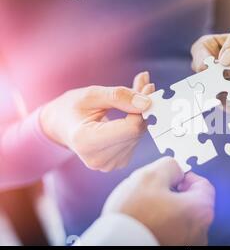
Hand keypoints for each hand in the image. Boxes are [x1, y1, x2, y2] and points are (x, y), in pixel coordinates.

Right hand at [40, 72, 154, 171]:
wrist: (60, 126)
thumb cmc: (72, 107)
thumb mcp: (92, 94)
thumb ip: (119, 96)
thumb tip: (146, 102)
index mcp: (86, 141)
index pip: (131, 129)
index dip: (142, 107)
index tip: (148, 87)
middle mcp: (98, 158)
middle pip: (136, 132)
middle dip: (143, 107)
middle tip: (143, 84)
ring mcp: (109, 165)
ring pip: (139, 135)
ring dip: (141, 114)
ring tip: (131, 97)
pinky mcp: (118, 163)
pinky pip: (136, 140)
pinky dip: (136, 124)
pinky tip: (128, 113)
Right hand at [102, 157, 214, 245]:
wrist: (116, 244)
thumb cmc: (134, 218)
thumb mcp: (150, 176)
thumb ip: (169, 165)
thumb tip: (175, 169)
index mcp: (200, 210)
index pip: (204, 185)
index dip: (186, 176)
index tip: (174, 177)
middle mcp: (200, 231)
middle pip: (193, 203)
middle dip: (175, 194)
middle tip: (155, 192)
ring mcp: (188, 244)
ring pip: (181, 220)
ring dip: (167, 212)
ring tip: (146, 210)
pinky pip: (173, 233)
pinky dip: (163, 227)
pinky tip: (145, 224)